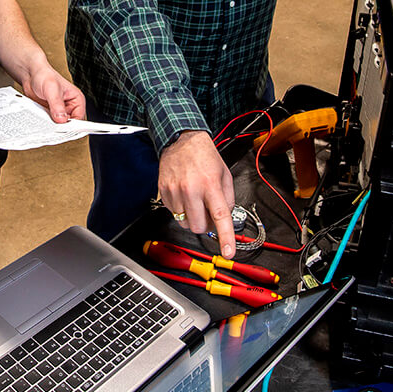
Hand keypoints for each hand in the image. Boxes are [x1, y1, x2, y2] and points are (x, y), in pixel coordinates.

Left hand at [21, 64, 86, 122]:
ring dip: (52, 125)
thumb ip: (57, 104)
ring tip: (45, 121)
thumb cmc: (44, 75)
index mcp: (77, 99)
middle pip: (69, 123)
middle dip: (61, 126)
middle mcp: (70, 106)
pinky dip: (45, 124)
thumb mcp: (52, 89)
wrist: (31, 75)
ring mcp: (59, 111)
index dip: (72, 124)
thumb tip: (62, 119)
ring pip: (59, 125)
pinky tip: (40, 120)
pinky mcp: (50, 114)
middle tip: (53, 126)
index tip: (63, 128)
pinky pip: (50, 123)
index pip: (79, 117)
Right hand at [158, 131, 235, 257]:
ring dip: (192, 217)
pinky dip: (181, 210)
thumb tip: (225, 218)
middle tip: (207, 212)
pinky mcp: (164, 192)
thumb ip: (228, 198)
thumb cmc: (204, 155)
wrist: (181, 139)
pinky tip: (184, 195)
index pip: (220, 216)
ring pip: (184, 223)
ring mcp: (175, 191)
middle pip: (198, 226)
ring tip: (194, 200)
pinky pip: (173, 214)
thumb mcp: (224, 173)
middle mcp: (191, 189)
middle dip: (205, 225)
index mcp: (210, 184)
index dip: (225, 237)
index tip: (228, 252)